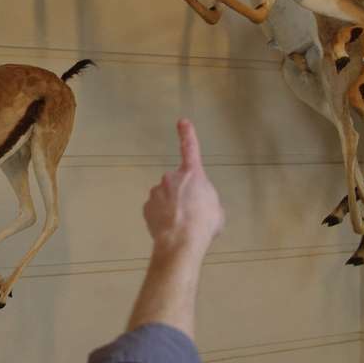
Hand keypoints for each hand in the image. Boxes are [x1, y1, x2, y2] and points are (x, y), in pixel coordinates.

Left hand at [143, 119, 224, 252]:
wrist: (181, 241)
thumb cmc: (204, 223)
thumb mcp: (216, 208)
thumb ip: (206, 198)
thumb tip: (199, 203)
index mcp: (192, 174)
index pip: (190, 148)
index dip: (187, 134)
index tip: (182, 121)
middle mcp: (171, 178)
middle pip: (179, 183)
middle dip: (183, 194)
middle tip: (192, 213)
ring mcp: (156, 191)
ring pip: (166, 197)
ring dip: (173, 207)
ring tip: (182, 224)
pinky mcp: (147, 207)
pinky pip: (157, 209)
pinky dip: (163, 217)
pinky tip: (171, 228)